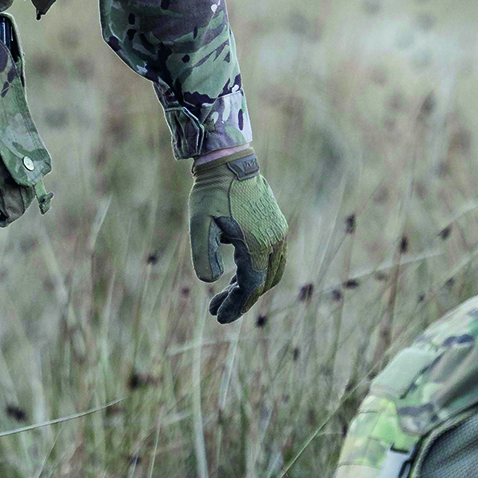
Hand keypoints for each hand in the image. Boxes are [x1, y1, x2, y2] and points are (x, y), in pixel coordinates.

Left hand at [188, 149, 287, 324]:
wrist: (228, 160)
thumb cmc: (211, 192)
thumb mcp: (199, 224)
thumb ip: (204, 255)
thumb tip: (211, 281)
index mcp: (258, 243)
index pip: (251, 285)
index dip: (236, 305)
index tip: (219, 317)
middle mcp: (274, 240)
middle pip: (263, 282)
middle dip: (241, 300)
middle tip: (217, 310)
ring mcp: (278, 231)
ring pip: (271, 271)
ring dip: (250, 286)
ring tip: (225, 294)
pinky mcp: (276, 224)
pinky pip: (272, 257)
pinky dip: (256, 270)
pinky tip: (234, 272)